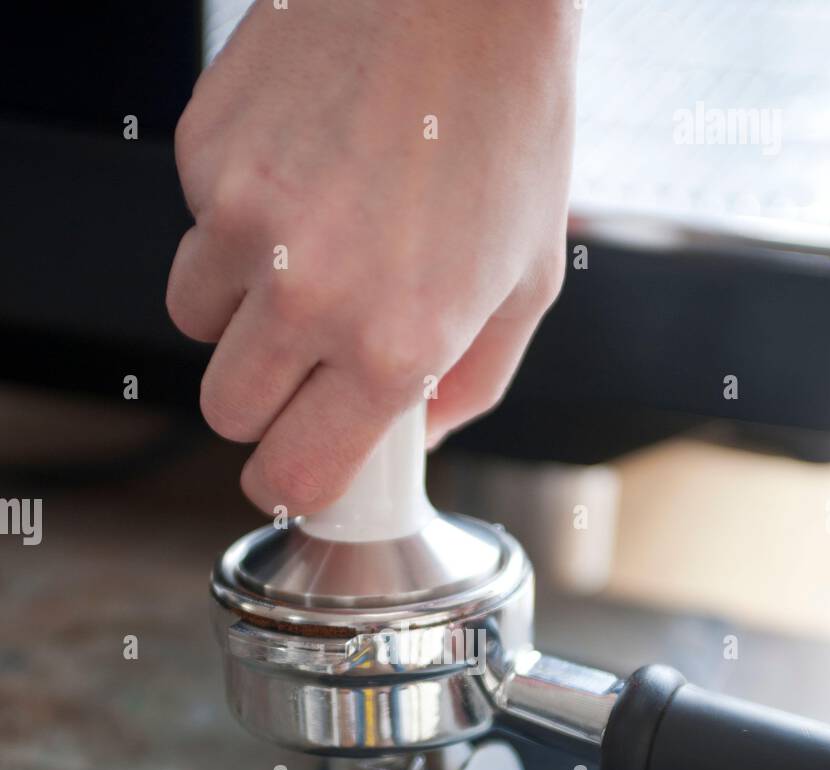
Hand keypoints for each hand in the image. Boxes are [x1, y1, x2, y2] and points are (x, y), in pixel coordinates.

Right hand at [166, 0, 577, 514]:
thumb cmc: (506, 120)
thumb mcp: (528, 281)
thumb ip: (470, 384)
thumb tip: (414, 436)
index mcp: (392, 343)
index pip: (294, 471)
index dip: (288, 481)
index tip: (290, 468)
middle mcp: (306, 295)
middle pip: (225, 412)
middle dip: (261, 400)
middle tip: (304, 361)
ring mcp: (241, 221)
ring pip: (193, 322)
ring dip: (237, 310)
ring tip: (305, 250)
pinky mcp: (203, 155)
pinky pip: (194, 227)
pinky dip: (233, 220)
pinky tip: (300, 172)